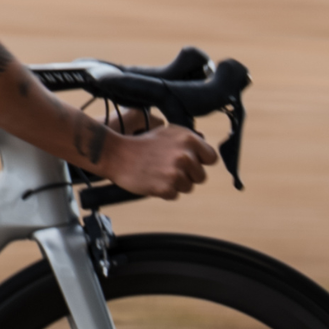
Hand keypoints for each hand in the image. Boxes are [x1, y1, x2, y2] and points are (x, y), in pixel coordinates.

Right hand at [103, 124, 218, 199]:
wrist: (117, 154)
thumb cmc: (142, 144)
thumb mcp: (168, 133)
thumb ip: (188, 142)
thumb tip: (204, 153)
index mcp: (188, 139)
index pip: (211, 158)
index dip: (200, 162)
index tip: (190, 163)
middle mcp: (185, 156)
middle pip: (200, 176)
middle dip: (187, 175)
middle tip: (168, 169)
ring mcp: (176, 173)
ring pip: (187, 187)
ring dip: (175, 184)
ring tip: (158, 174)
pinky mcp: (166, 188)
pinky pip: (174, 195)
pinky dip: (163, 192)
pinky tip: (152, 181)